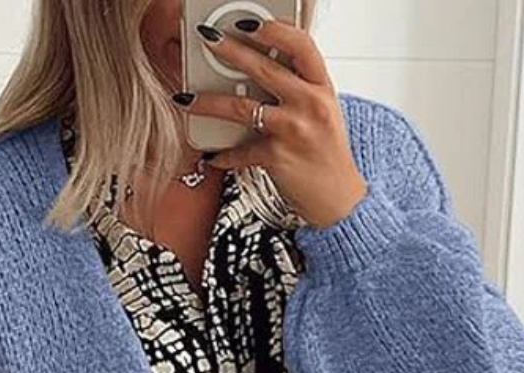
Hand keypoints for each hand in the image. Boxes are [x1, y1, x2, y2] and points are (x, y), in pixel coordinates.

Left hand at [171, 19, 368, 228]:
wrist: (338, 198)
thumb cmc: (327, 155)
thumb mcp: (323, 113)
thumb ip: (300, 89)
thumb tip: (265, 67)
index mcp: (322, 87)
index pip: (301, 45)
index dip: (273, 30)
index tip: (249, 23)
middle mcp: (310, 104)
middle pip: (264, 69)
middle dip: (229, 50)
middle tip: (207, 40)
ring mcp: (293, 130)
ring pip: (241, 107)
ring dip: (207, 102)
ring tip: (186, 98)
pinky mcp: (276, 158)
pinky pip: (240, 151)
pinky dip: (224, 155)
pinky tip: (213, 156)